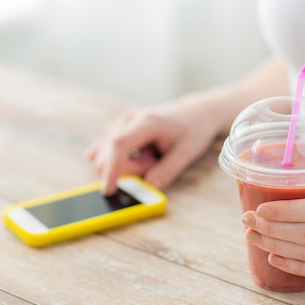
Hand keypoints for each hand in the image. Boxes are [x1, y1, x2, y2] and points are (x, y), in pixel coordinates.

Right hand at [87, 99, 218, 194]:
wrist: (195, 113)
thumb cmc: (193, 131)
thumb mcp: (186, 153)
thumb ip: (166, 172)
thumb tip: (147, 187)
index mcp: (147, 122)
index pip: (119, 144)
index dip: (110, 168)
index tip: (109, 190)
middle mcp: (129, 120)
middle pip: (111, 154)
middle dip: (131, 169)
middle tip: (155, 161)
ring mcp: (123, 124)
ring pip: (109, 155)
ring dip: (129, 165)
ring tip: (152, 156)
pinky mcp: (120, 130)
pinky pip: (109, 152)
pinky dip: (123, 160)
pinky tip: (141, 155)